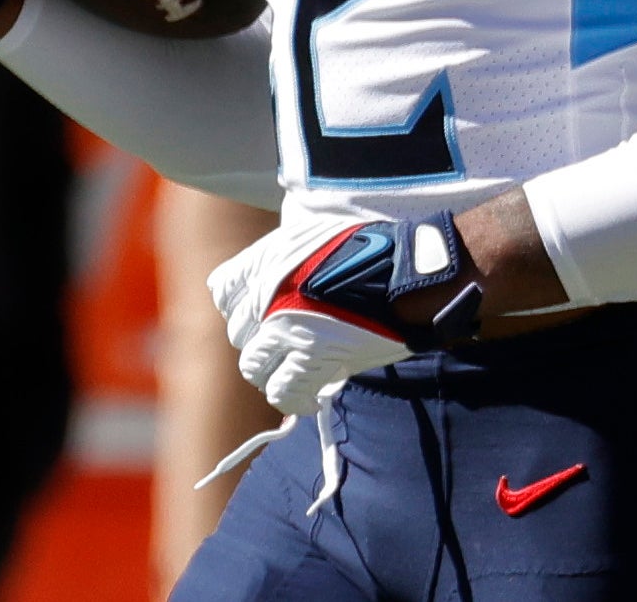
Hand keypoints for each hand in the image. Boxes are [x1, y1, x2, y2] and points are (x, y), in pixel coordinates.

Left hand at [208, 211, 484, 414]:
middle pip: (241, 335)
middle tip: (293, 344)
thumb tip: (269, 285)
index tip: (265, 313)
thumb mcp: (318, 236)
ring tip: (301, 371)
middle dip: (265, 341)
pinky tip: (313, 396)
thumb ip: (285, 260)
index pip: (224, 292)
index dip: (246, 306)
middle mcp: (267, 295)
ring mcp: (285, 329)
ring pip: (255, 368)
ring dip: (276, 372)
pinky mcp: (310, 360)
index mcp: (267, 260)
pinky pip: (282, 393)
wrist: (412, 273)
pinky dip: (296, 400)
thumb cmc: (375, 251)